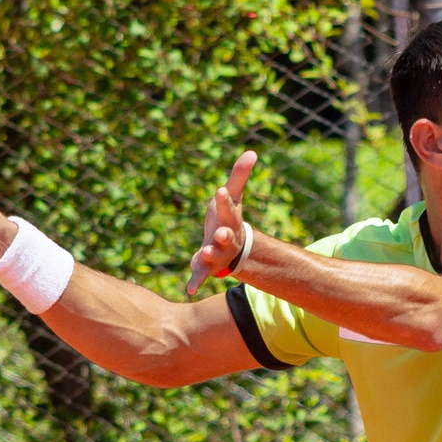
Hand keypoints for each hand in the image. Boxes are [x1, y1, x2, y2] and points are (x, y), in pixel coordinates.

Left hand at [186, 150, 256, 295]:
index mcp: (230, 220)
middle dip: (224, 235)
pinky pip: (201, 275)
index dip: (224, 200)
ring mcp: (217, 254)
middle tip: (220, 232)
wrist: (232, 249)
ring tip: (203, 253)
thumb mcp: (234, 197)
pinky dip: (195, 282)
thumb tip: (252, 151)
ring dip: (209, 255)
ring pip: (214, 256)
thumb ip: (239, 176)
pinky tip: (189, 290)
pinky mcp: (205, 267)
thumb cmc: (228, 218)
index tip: (219, 190)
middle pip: (226, 236)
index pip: (228, 209)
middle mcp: (226, 238)